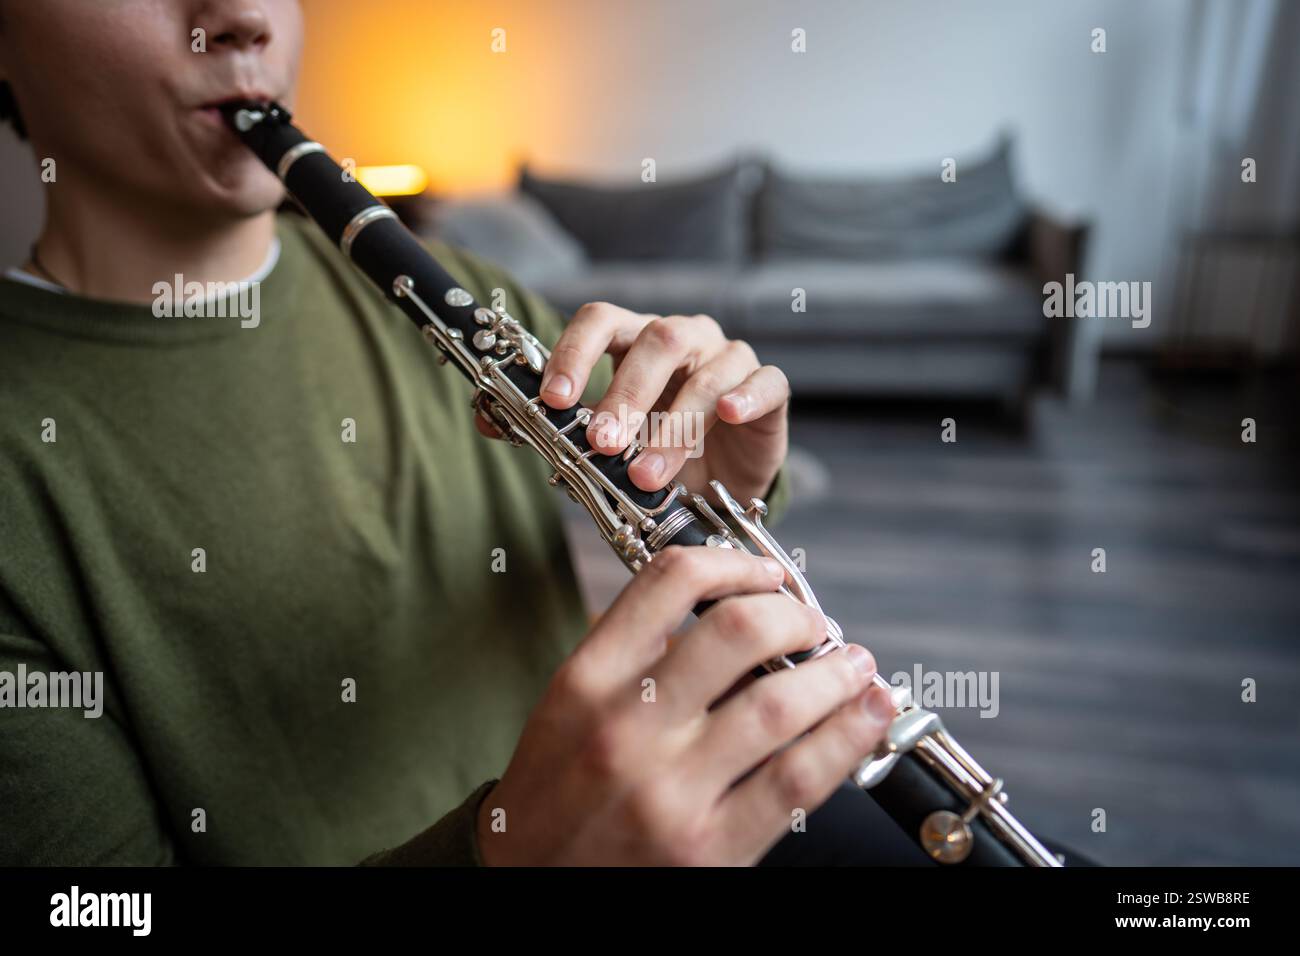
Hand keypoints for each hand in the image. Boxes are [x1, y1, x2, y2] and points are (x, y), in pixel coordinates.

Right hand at [475, 546, 895, 865]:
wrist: (524, 882)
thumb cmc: (554, 795)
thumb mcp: (568, 707)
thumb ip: (634, 655)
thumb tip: (734, 612)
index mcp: (587, 681)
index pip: (669, 583)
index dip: (734, 564)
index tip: (765, 573)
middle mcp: (626, 728)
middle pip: (737, 631)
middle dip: (794, 615)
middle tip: (812, 622)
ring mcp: (671, 791)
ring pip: (781, 702)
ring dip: (835, 672)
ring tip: (852, 665)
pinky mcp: (711, 849)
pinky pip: (799, 780)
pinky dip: (848, 737)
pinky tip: (867, 713)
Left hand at [535, 302, 788, 505]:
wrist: (720, 480)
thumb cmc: (659, 447)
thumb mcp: (614, 440)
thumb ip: (572, 430)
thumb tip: (506, 427)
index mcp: (636, 338)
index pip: (601, 320)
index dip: (575, 353)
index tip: (553, 399)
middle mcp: (685, 336)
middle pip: (655, 342)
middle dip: (624, 395)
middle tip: (602, 442)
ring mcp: (730, 357)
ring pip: (706, 376)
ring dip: (673, 428)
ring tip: (647, 475)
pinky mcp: (771, 386)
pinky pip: (766, 382)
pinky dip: (746, 397)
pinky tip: (729, 415)